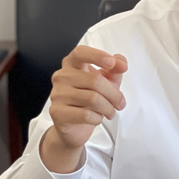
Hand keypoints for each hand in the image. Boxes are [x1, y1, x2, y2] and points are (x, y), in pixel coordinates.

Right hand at [41, 46, 127, 171]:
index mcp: (72, 64)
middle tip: (121, 104)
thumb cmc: (90, 99)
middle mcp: (62, 76)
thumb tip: (121, 63)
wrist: (75, 126)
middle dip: (114, 95)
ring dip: (108, 108)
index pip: (81, 52)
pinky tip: (97, 118)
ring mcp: (57, 94)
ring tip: (110, 112)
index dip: (97, 56)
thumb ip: (115, 69)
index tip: (111, 62)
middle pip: (95, 81)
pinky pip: (85, 115)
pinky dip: (97, 118)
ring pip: (92, 99)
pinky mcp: (57, 112)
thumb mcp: (107, 81)